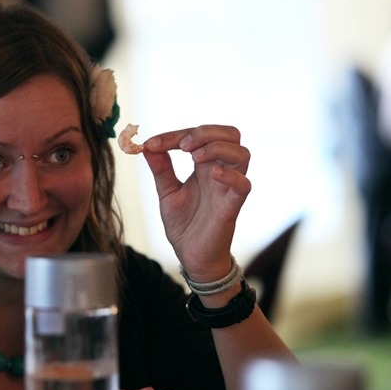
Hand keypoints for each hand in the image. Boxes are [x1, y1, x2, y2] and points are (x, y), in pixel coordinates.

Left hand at [142, 125, 250, 279]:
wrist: (191, 257)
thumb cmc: (184, 225)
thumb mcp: (167, 193)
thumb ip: (161, 170)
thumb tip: (147, 146)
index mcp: (204, 166)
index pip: (199, 136)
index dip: (175, 135)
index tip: (151, 144)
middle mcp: (220, 172)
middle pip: (230, 135)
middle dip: (206, 132)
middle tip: (182, 145)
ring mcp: (228, 188)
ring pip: (242, 153)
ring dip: (217, 147)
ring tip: (194, 156)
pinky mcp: (231, 207)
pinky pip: (243, 185)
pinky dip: (230, 175)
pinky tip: (211, 173)